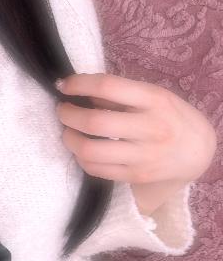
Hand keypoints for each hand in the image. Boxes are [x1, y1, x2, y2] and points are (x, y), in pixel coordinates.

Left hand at [55, 73, 216, 186]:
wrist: (198, 151)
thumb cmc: (170, 116)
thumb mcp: (154, 96)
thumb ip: (121, 93)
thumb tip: (79, 90)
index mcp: (154, 100)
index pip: (108, 86)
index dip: (79, 84)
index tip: (64, 85)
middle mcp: (150, 128)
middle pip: (95, 122)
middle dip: (68, 114)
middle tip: (62, 110)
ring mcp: (143, 156)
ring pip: (90, 150)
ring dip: (69, 139)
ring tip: (68, 131)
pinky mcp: (136, 176)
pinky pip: (96, 169)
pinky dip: (81, 157)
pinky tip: (82, 149)